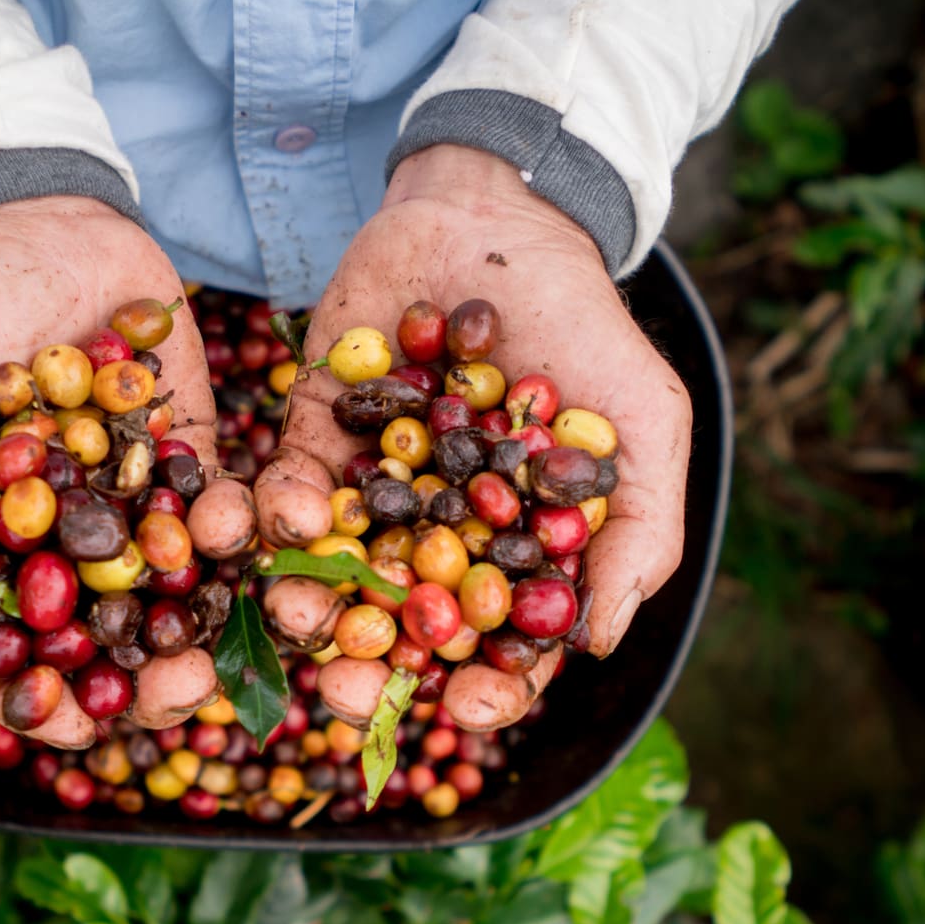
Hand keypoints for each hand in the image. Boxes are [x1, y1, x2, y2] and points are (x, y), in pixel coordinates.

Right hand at [0, 197, 218, 748]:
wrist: (21, 213)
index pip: (19, 656)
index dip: (46, 703)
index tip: (77, 731)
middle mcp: (68, 545)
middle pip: (112, 643)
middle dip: (147, 685)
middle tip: (180, 699)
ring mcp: (135, 501)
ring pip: (176, 595)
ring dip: (203, 632)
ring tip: (223, 655)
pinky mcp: (192, 450)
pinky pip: (223, 506)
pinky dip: (237, 531)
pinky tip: (244, 540)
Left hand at [262, 144, 690, 731]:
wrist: (501, 217)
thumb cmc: (585, 327)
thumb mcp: (644, 423)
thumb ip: (638, 532)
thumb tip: (599, 644)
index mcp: (513, 557)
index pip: (497, 650)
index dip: (484, 691)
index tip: (462, 706)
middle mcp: (437, 541)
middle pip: (400, 635)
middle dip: (370, 672)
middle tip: (346, 691)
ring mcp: (371, 493)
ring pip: (332, 576)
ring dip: (309, 604)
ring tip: (296, 612)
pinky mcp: (314, 436)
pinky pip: (287, 491)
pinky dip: (281, 511)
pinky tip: (286, 517)